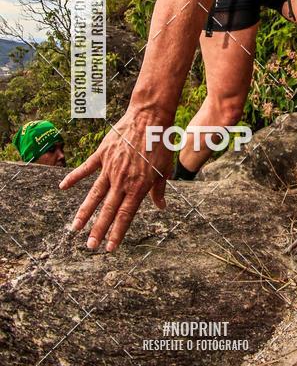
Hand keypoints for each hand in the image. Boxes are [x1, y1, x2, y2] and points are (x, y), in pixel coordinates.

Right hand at [59, 108, 172, 250]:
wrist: (149, 117)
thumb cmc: (160, 143)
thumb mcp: (164, 169)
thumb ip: (159, 190)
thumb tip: (161, 206)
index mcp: (139, 186)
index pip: (126, 215)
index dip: (117, 233)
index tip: (110, 248)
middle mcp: (122, 180)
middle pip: (108, 210)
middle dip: (98, 230)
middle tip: (90, 246)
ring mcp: (110, 167)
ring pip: (94, 195)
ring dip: (84, 212)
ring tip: (75, 228)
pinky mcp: (102, 154)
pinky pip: (85, 169)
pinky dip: (73, 178)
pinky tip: (62, 187)